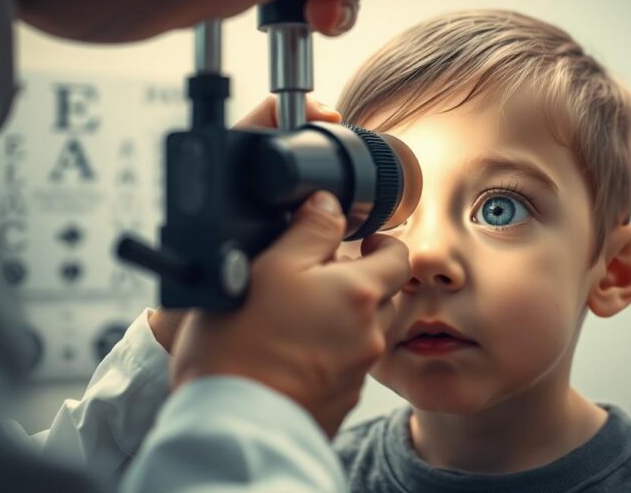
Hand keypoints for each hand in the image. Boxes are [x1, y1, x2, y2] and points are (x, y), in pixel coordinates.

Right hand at [168, 96, 409, 435]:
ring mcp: (357, 374)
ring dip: (344, 320)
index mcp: (361, 294)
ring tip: (298, 317)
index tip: (359, 242)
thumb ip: (308, 230)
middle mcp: (371, 335)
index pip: (399, 257)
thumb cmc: (241, 343)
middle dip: (361, 282)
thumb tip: (329, 205)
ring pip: (365, 334)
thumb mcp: (269, 266)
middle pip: (385, 297)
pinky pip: (344, 369)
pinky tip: (290, 354)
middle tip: (320, 277)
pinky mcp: (339, 403)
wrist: (230, 425)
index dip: (382, 244)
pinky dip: (327, 356)